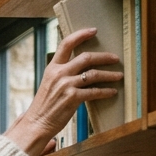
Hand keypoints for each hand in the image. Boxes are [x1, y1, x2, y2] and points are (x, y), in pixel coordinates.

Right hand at [3, 28, 122, 155]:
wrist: (36, 124)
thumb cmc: (44, 107)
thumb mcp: (49, 85)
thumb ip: (62, 74)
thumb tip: (80, 69)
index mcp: (52, 68)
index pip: (66, 44)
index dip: (81, 35)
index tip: (93, 31)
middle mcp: (59, 74)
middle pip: (86, 57)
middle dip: (104, 57)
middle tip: (115, 58)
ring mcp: (66, 85)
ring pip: (94, 74)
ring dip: (110, 75)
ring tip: (118, 76)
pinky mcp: (73, 98)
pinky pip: (95, 92)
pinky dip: (106, 91)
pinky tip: (112, 92)